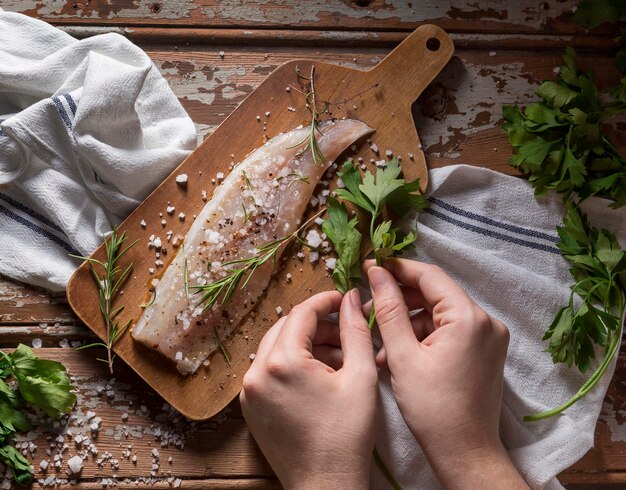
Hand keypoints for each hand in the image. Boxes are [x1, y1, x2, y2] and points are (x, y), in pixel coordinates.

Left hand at [240, 289, 377, 489]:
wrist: (325, 485)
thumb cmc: (347, 436)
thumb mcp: (361, 377)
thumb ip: (355, 331)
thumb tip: (351, 298)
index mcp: (283, 363)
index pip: (302, 313)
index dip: (325, 301)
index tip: (344, 299)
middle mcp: (258, 373)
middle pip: (287, 328)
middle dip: (317, 325)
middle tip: (345, 333)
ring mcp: (250, 391)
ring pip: (277, 348)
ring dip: (305, 344)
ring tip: (338, 358)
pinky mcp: (251, 406)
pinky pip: (270, 370)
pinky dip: (292, 364)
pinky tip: (319, 376)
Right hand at [366, 259, 527, 488]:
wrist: (465, 452)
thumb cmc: (433, 409)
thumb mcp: (403, 356)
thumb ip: (389, 310)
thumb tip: (377, 274)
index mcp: (469, 318)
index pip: (429, 276)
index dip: (397, 269)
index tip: (370, 267)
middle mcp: (486, 321)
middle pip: (435, 294)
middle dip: (400, 299)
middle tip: (368, 307)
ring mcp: (489, 337)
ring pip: (439, 313)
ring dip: (408, 322)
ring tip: (379, 342)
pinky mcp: (485, 351)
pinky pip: (449, 331)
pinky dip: (423, 337)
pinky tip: (398, 353)